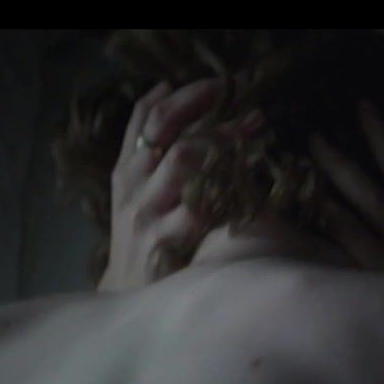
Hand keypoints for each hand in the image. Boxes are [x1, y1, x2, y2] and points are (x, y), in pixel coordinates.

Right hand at [99, 79, 262, 291]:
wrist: (127, 297)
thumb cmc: (146, 240)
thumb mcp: (143, 195)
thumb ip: (161, 158)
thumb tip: (186, 110)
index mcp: (128, 169)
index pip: (147, 116)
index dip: (183, 95)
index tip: (218, 86)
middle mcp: (132, 185)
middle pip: (167, 130)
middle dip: (210, 114)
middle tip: (251, 113)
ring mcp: (145, 213)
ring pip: (182, 160)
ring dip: (223, 145)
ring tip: (255, 142)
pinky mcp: (162, 242)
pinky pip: (198, 208)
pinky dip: (225, 192)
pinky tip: (249, 186)